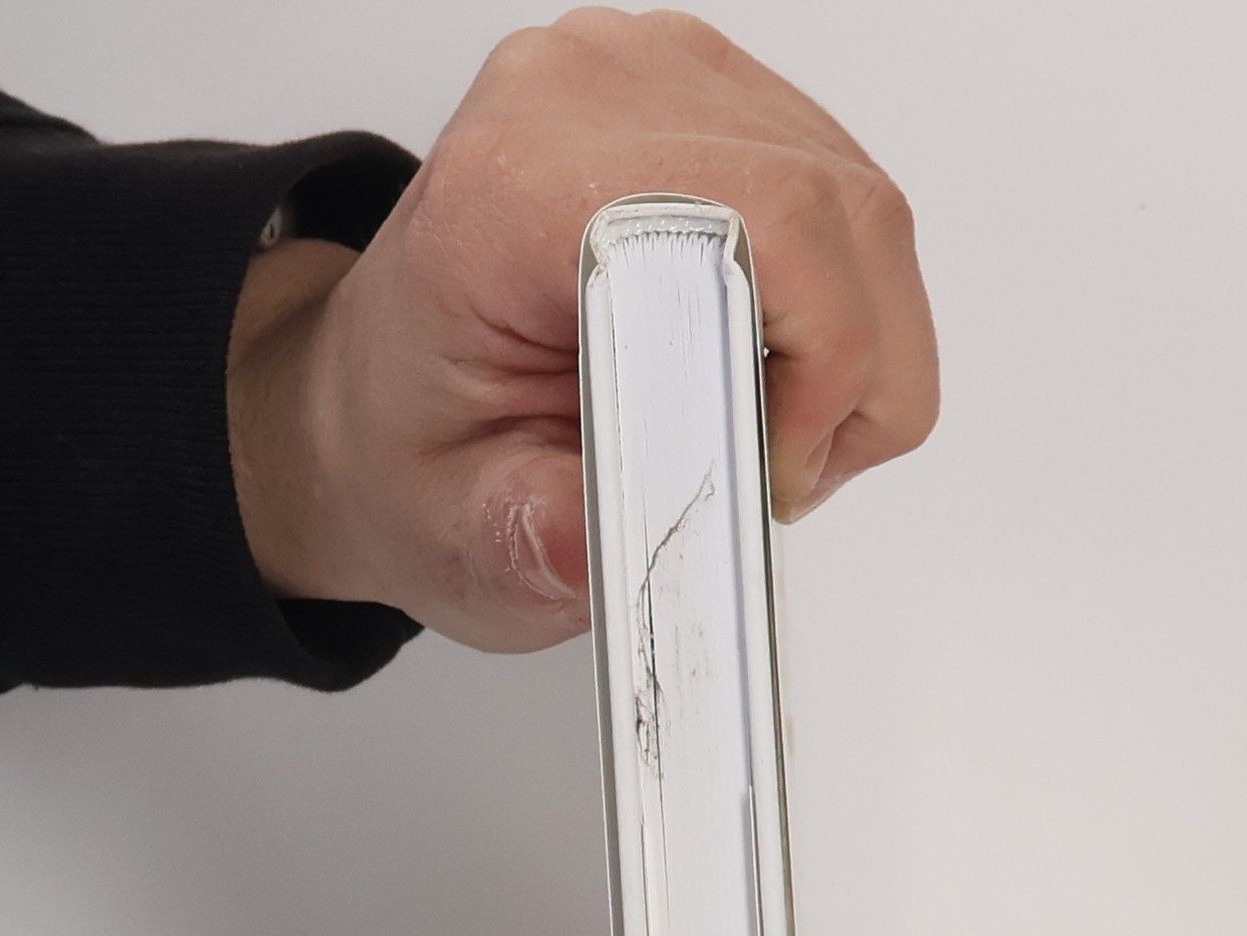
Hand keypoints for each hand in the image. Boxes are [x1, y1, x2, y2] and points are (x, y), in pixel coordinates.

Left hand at [228, 7, 938, 652]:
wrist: (381, 399)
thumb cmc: (422, 448)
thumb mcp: (456, 534)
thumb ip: (535, 540)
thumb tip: (616, 544)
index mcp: (514, 191)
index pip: (762, 233)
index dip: (809, 372)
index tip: (769, 473)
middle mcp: (591, 101)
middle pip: (838, 223)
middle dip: (845, 384)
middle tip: (772, 469)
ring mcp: (663, 80)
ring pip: (865, 218)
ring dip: (849, 353)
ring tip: (756, 421)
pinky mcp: (720, 96)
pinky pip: (853, 209)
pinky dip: (840, 312)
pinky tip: (754, 357)